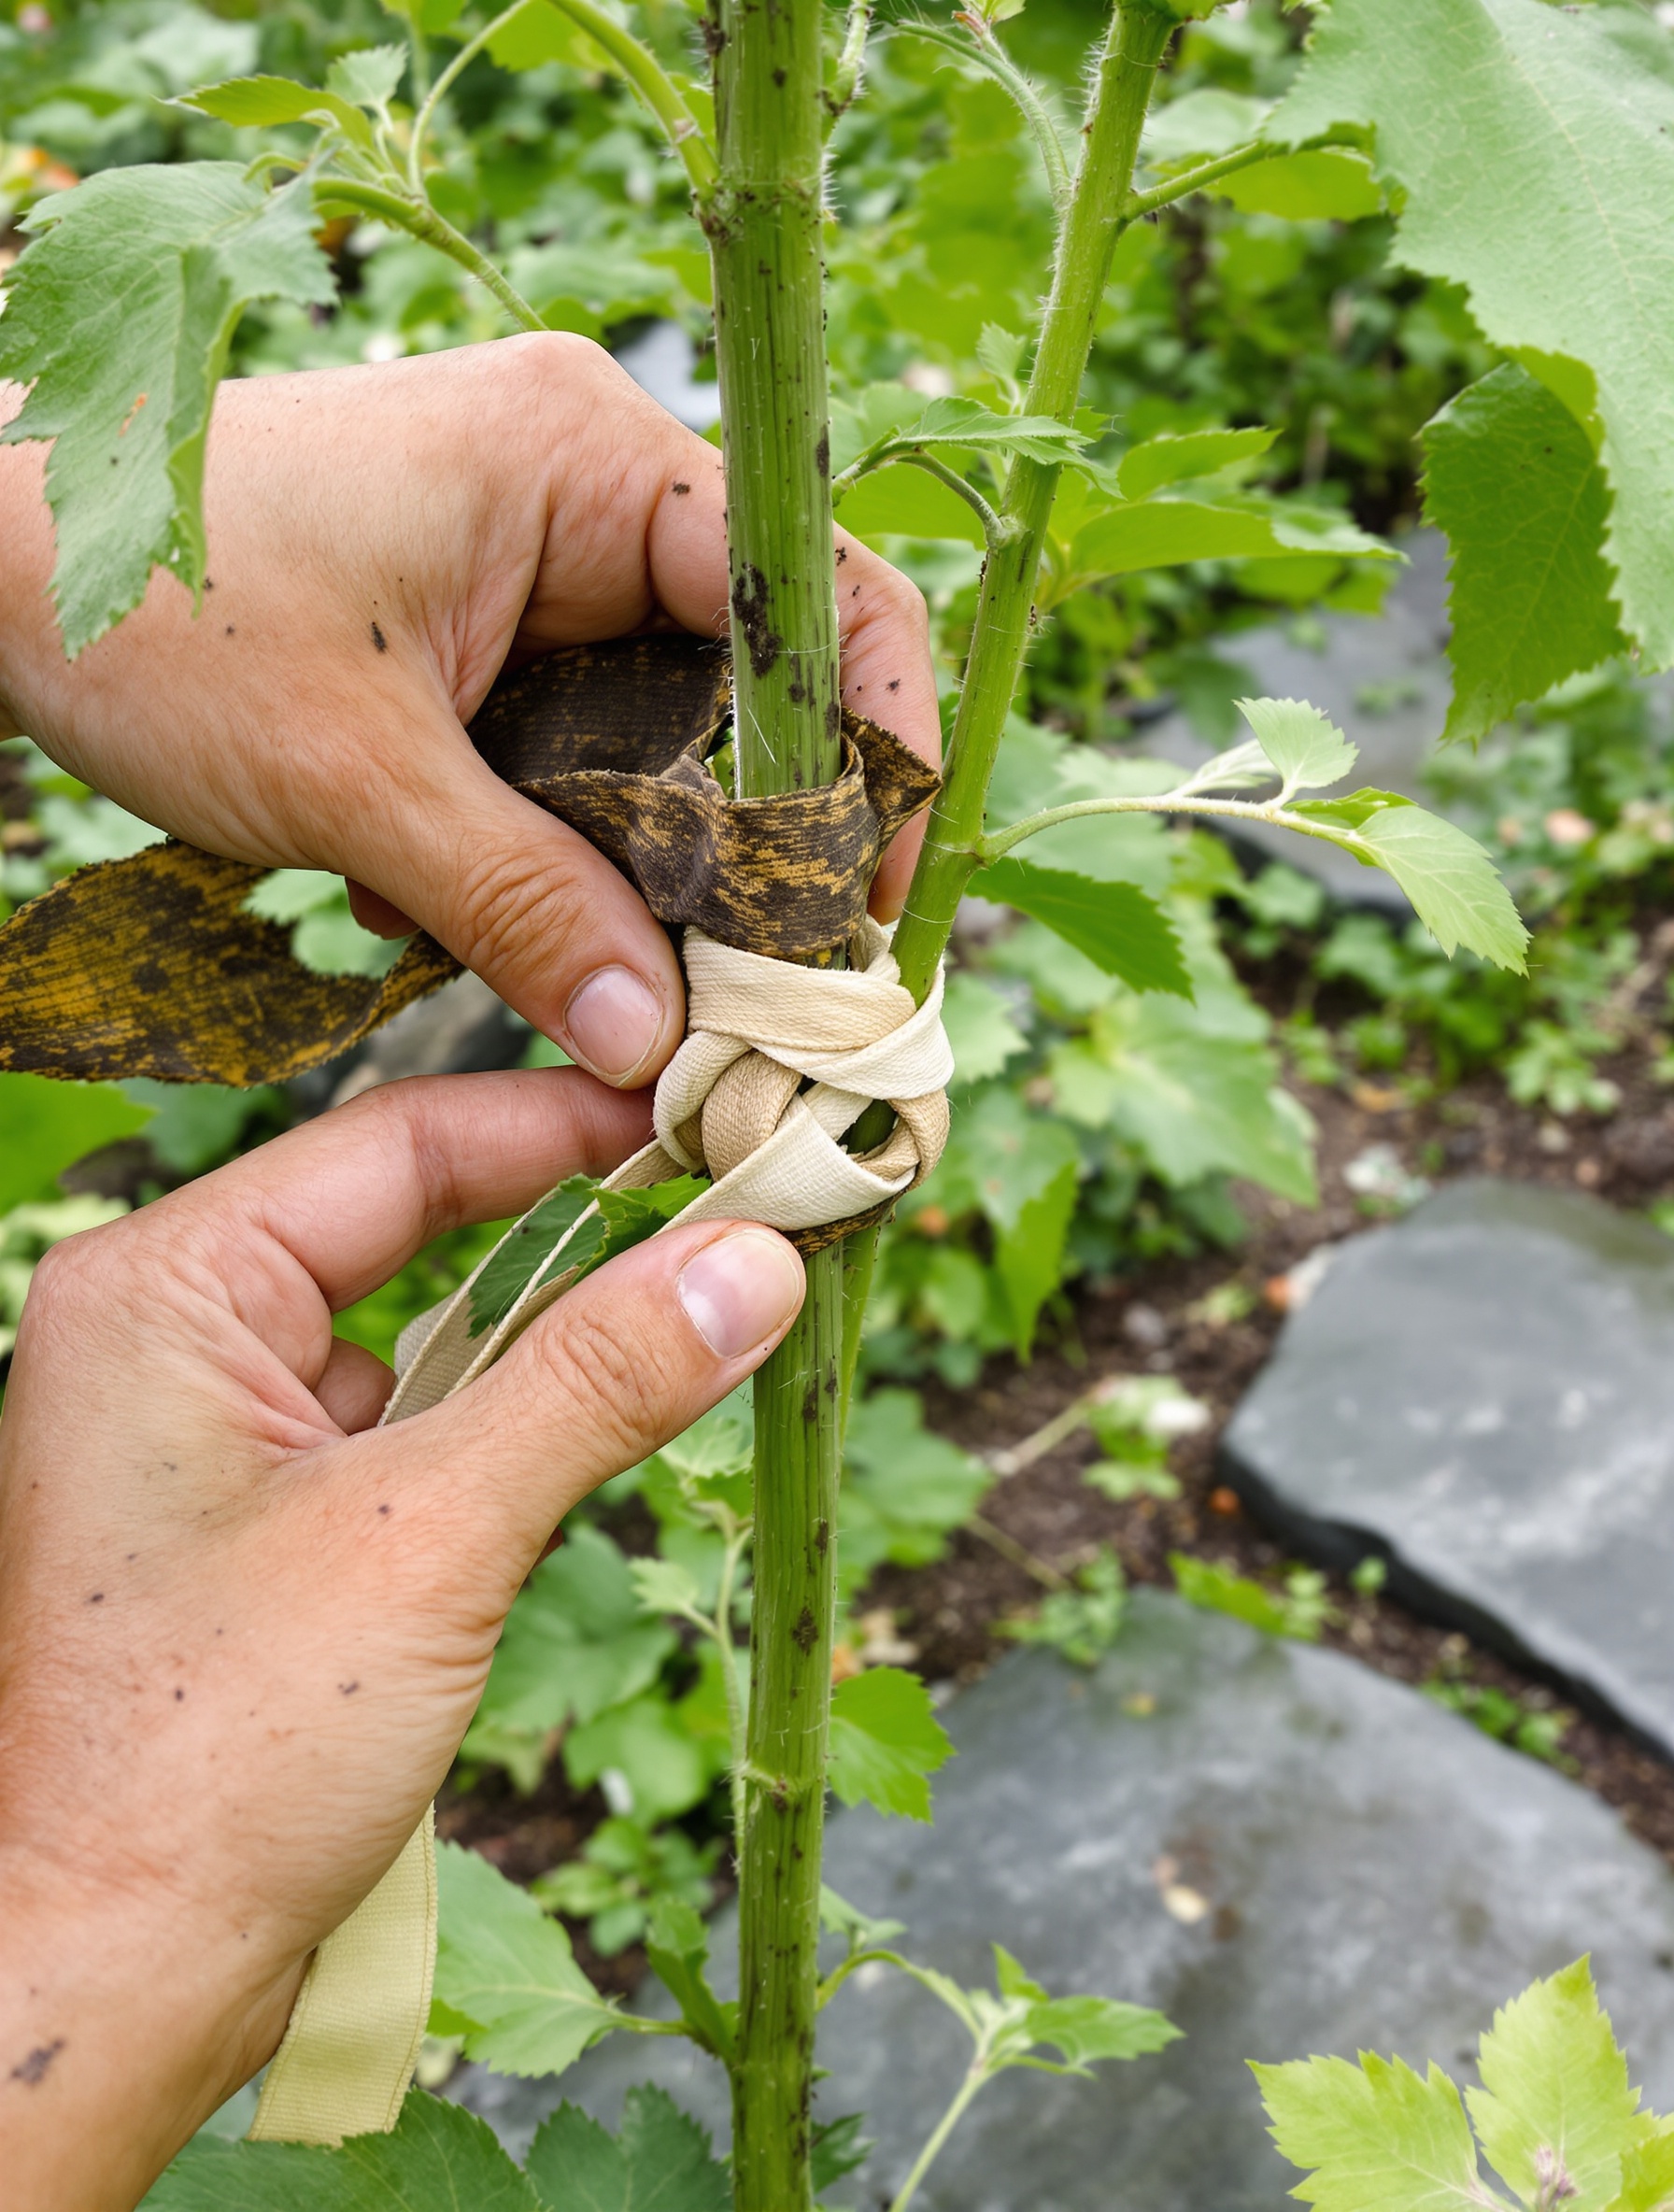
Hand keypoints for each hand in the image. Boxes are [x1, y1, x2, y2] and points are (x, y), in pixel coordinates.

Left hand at [0, 337, 938, 1085]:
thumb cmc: (150, 602)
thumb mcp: (351, 775)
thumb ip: (519, 904)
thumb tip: (653, 1041)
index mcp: (592, 460)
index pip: (820, 595)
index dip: (869, 758)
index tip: (860, 916)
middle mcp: (594, 497)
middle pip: (761, 686)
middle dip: (759, 849)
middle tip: (751, 997)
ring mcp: (543, 566)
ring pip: (674, 739)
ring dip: (651, 868)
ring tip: (619, 979)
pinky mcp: (492, 636)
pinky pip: (587, 755)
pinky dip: (567, 851)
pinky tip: (506, 921)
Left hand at [0, 1070, 805, 2210]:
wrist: (104, 1981)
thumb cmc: (212, 1754)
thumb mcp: (433, 1535)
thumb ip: (596, 1379)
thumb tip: (754, 1260)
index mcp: (165, 1290)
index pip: (397, 1145)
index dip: (566, 1128)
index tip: (706, 1122)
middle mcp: (174, 1338)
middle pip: (410, 1225)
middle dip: (573, 1227)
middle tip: (735, 1211)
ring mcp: (210, 1435)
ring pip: (419, 1332)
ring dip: (550, 1335)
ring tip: (700, 1314)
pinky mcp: (254, 1522)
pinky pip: (405, 1428)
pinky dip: (506, 1426)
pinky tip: (595, 1439)